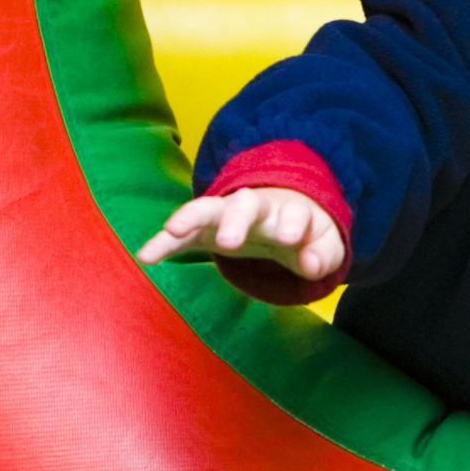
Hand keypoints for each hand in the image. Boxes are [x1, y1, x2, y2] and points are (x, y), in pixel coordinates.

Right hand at [136, 186, 345, 282]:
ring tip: (172, 230)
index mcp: (290, 211)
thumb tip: (310, 265)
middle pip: (245, 205)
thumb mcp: (323, 246)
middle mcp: (255, 207)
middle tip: (229, 242)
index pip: (294, 212)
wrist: (284, 217)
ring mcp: (226, 215)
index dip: (293, 223)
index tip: (292, 238)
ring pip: (207, 209)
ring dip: (189, 217)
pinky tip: (146, 256)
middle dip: (235, 220)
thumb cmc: (306, 233)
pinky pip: (180, 234)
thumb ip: (322, 256)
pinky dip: (163, 242)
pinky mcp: (202, 229)